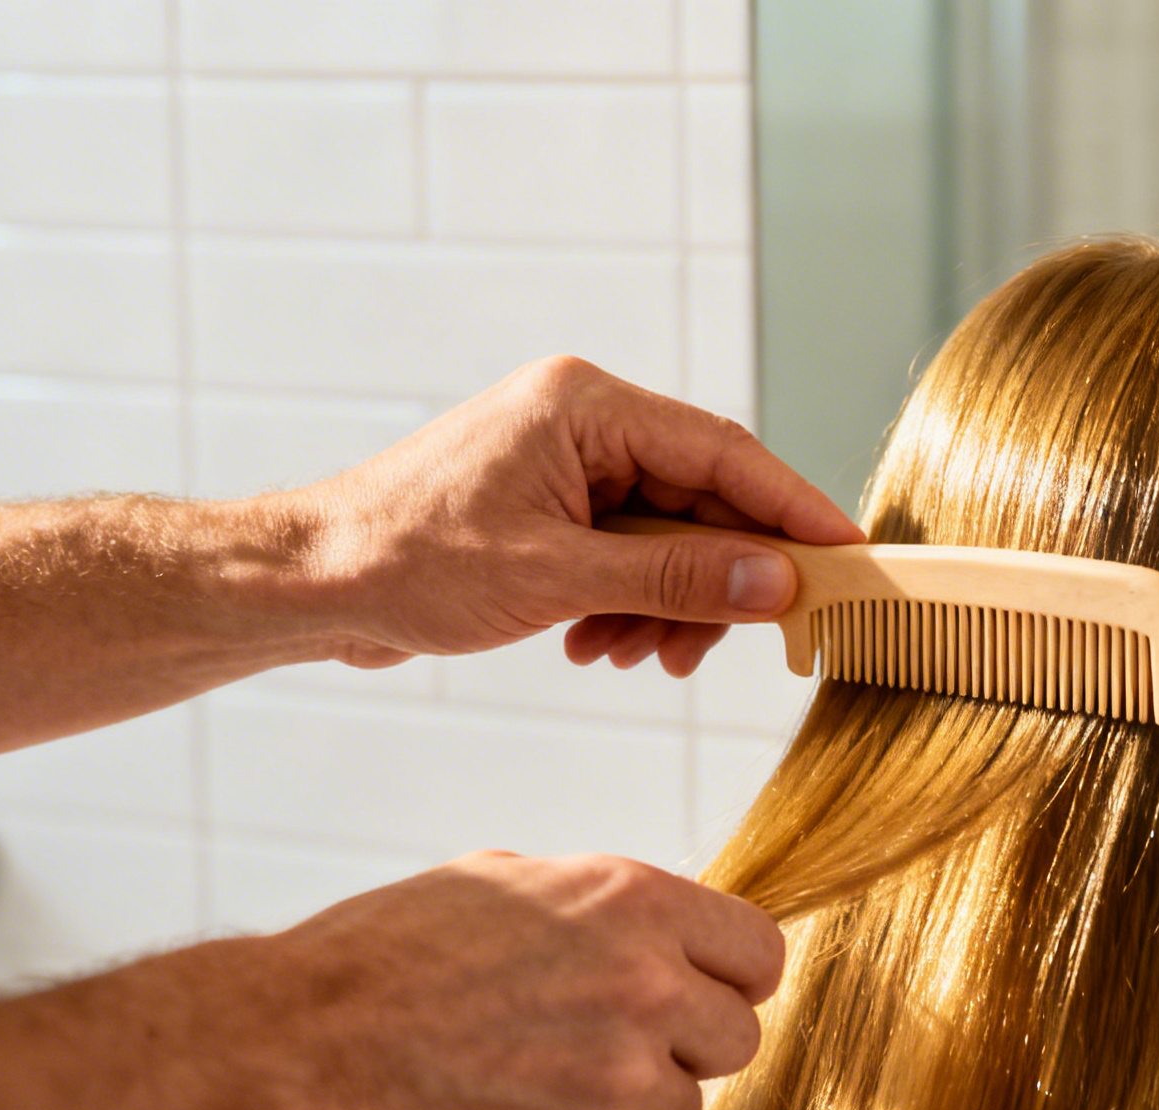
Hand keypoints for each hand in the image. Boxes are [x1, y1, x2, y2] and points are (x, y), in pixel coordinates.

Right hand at [240, 851, 782, 1109]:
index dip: (733, 979)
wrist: (305, 1046)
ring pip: (680, 1109)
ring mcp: (620, 1079)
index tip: (706, 992)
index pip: (760, 953)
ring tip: (535, 1073)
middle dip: (688, 1047)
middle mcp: (647, 989)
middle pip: (739, 1041)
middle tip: (617, 1043)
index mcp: (634, 906)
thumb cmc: (389, 956)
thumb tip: (655, 934)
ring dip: (627, 1102)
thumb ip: (601, 911)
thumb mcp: (507, 883)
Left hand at [273, 356, 863, 677]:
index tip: (850, 560)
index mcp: (587, 405)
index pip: (726, 453)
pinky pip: (626, 553)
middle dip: (715, 579)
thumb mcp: (556, 577)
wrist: (307, 584)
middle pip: (703, 499)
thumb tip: (776, 584)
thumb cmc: (405, 560)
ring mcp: (566, 464)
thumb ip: (677, 577)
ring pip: (668, 536)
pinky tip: (594, 643)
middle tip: (720, 645)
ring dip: (667, 604)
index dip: (795, 511)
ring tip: (630, 654)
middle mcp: (583, 421)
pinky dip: (628, 604)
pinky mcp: (549, 508)